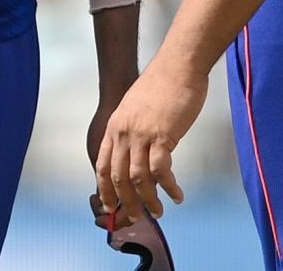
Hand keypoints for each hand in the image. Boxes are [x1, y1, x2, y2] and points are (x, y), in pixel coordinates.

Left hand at [95, 56, 201, 223]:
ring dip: (148, 200)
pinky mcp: (162, 136)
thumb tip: (139, 148)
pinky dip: (168, 187)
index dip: (105, 190)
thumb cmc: (163, 82)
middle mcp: (124, 133)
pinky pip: (161, 171)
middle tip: (135, 217)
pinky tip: (177, 194)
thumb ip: (133, 127)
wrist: (179, 64)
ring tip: (159, 211)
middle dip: (126, 203)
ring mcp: (141, 135)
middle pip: (118, 178)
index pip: (103, 165)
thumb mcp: (136, 105)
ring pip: (138, 179)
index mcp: (115, 126)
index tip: (110, 206)